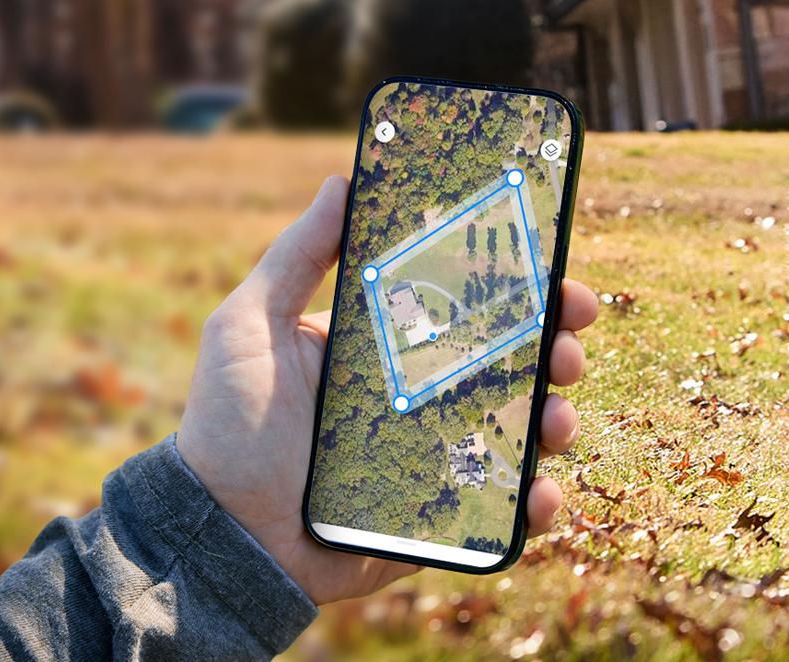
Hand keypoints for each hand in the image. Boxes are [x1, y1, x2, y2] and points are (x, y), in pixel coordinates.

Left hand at [176, 176, 597, 604]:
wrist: (220, 534)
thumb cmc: (227, 427)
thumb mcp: (249, 326)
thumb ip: (295, 256)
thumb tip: (341, 182)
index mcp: (392, 350)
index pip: (473, 309)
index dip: (526, 292)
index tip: (558, 276)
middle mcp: (425, 399)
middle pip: (515, 367)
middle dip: (559, 351)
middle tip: (567, 349)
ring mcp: (439, 458)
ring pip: (523, 433)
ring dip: (558, 421)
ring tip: (556, 422)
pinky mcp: (441, 518)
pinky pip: (504, 509)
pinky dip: (536, 503)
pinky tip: (540, 496)